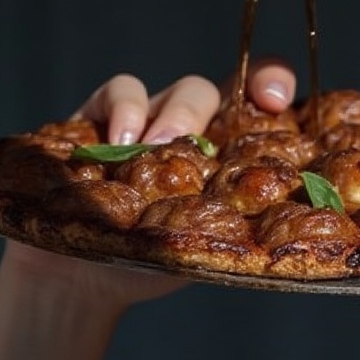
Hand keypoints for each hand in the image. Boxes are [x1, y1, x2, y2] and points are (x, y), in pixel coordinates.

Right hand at [0, 59, 299, 310]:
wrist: (84, 277)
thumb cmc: (154, 262)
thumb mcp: (199, 252)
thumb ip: (229, 234)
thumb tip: (265, 238)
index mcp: (231, 155)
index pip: (267, 103)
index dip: (274, 83)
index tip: (276, 100)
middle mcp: (201, 129)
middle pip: (227, 93)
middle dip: (217, 111)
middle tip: (189, 140)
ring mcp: (157, 118)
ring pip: (185, 89)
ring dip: (175, 114)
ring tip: (155, 146)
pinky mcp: (106, 116)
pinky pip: (122, 89)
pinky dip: (125, 109)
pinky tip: (120, 140)